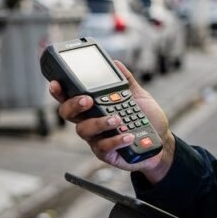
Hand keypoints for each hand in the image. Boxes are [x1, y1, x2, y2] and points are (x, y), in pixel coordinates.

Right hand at [49, 61, 174, 181]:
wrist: (160, 141)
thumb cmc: (145, 119)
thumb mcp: (139, 96)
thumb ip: (126, 81)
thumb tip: (116, 64)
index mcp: (94, 106)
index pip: (70, 97)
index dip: (59, 91)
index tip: (56, 83)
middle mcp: (90, 121)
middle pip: (68, 114)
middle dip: (74, 104)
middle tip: (88, 100)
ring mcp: (96, 138)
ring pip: (84, 130)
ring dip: (99, 123)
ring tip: (117, 120)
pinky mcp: (105, 153)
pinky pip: (103, 147)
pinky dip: (116, 140)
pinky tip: (128, 135)